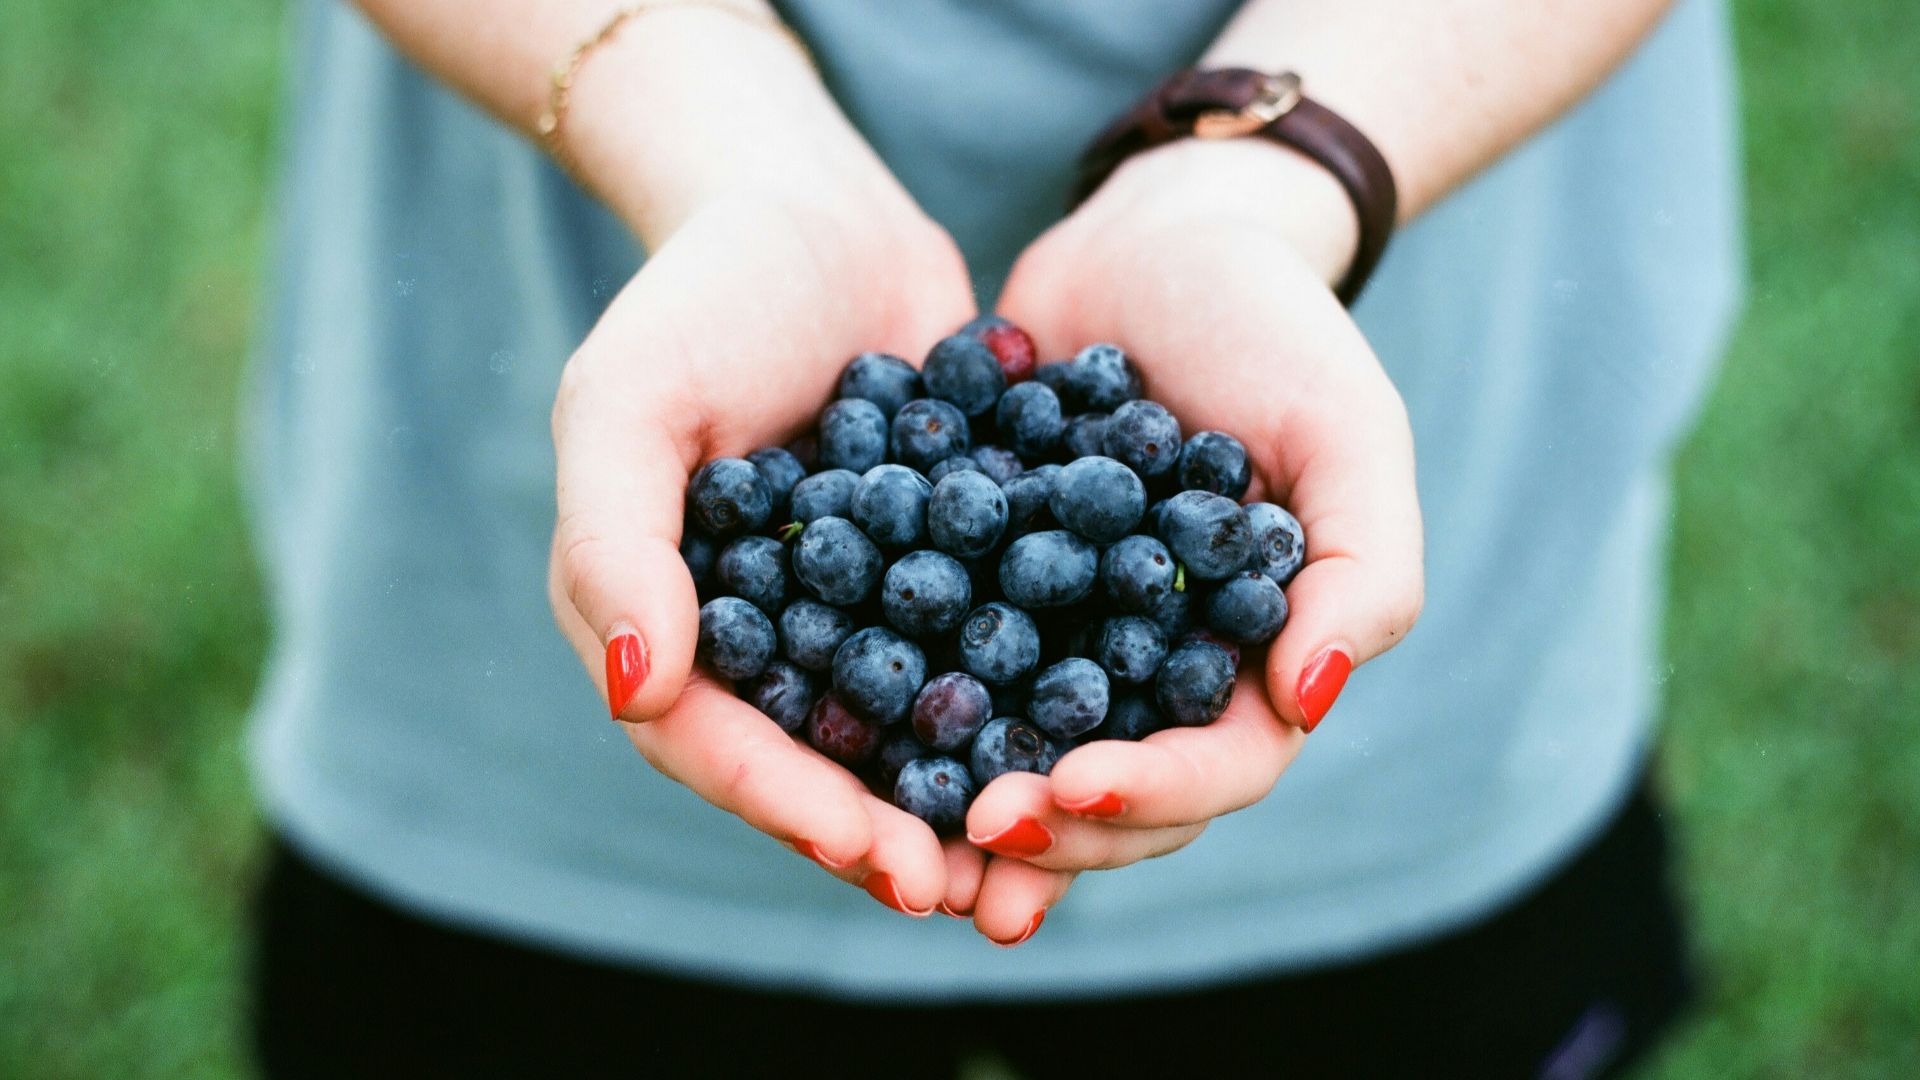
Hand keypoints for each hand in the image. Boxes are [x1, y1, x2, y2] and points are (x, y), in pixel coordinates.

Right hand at [547, 174, 985, 915]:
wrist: (814, 211)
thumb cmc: (700, 296)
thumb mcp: (628, 401)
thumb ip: (613, 544)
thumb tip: (638, 694)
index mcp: (669, 621)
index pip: (718, 743)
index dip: (794, 809)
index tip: (882, 859)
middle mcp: (761, 636)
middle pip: (818, 761)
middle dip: (890, 832)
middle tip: (970, 893)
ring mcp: (857, 609)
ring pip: (905, 728)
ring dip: (966, 796)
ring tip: (1041, 856)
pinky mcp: (942, 571)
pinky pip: (980, 650)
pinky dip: (1028, 701)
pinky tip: (1100, 738)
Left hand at [950, 139, 1424, 940]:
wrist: (1153, 239)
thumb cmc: (1271, 326)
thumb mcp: (1346, 429)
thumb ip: (1363, 568)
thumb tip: (1310, 701)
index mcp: (1254, 657)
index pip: (1220, 765)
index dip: (1154, 793)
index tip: (1075, 788)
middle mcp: (1158, 668)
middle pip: (1115, 792)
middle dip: (1052, 827)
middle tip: (977, 830)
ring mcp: (1067, 637)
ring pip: (1023, 752)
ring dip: (971, 808)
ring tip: (909, 842)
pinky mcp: (982, 591)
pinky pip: (942, 665)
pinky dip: (903, 712)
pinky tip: (844, 739)